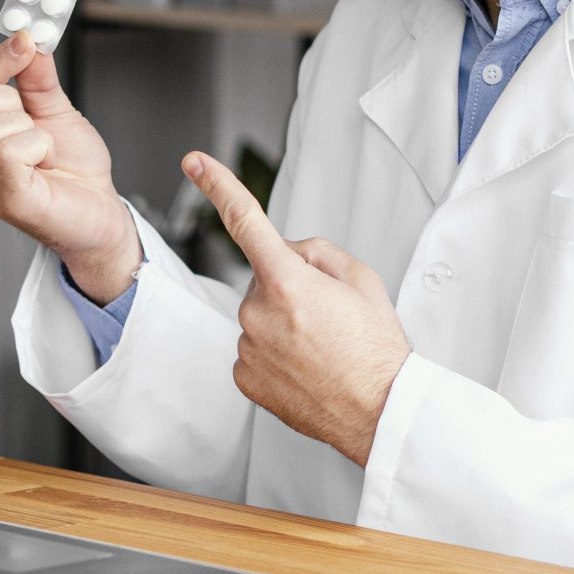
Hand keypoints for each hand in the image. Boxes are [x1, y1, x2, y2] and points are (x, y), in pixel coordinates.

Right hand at [0, 33, 138, 299]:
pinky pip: (10, 153)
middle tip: (33, 121)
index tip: (27, 43)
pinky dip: (38, 146)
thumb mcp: (54, 111)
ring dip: (26, 128)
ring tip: (42, 149)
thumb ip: (37, 78)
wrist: (101, 213)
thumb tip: (26, 40)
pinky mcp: (10, 202)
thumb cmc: (73, 170)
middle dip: (5, 100)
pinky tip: (47, 161)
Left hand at [182, 151, 409, 465]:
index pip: (245, 220)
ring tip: (322, 348)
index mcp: (288, 281)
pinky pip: (253, 350)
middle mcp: (258, 312)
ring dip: (283, 325)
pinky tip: (305, 367)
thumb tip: (289, 253)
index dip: (218, 186)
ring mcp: (248, 347)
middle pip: (263, 281)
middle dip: (288, 289)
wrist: (378, 410)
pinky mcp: (244, 377)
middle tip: (327, 318)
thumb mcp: (361, 279)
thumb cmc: (375, 347)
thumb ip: (316, 252)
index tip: (194, 163)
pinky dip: (275, 355)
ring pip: (258, 318)